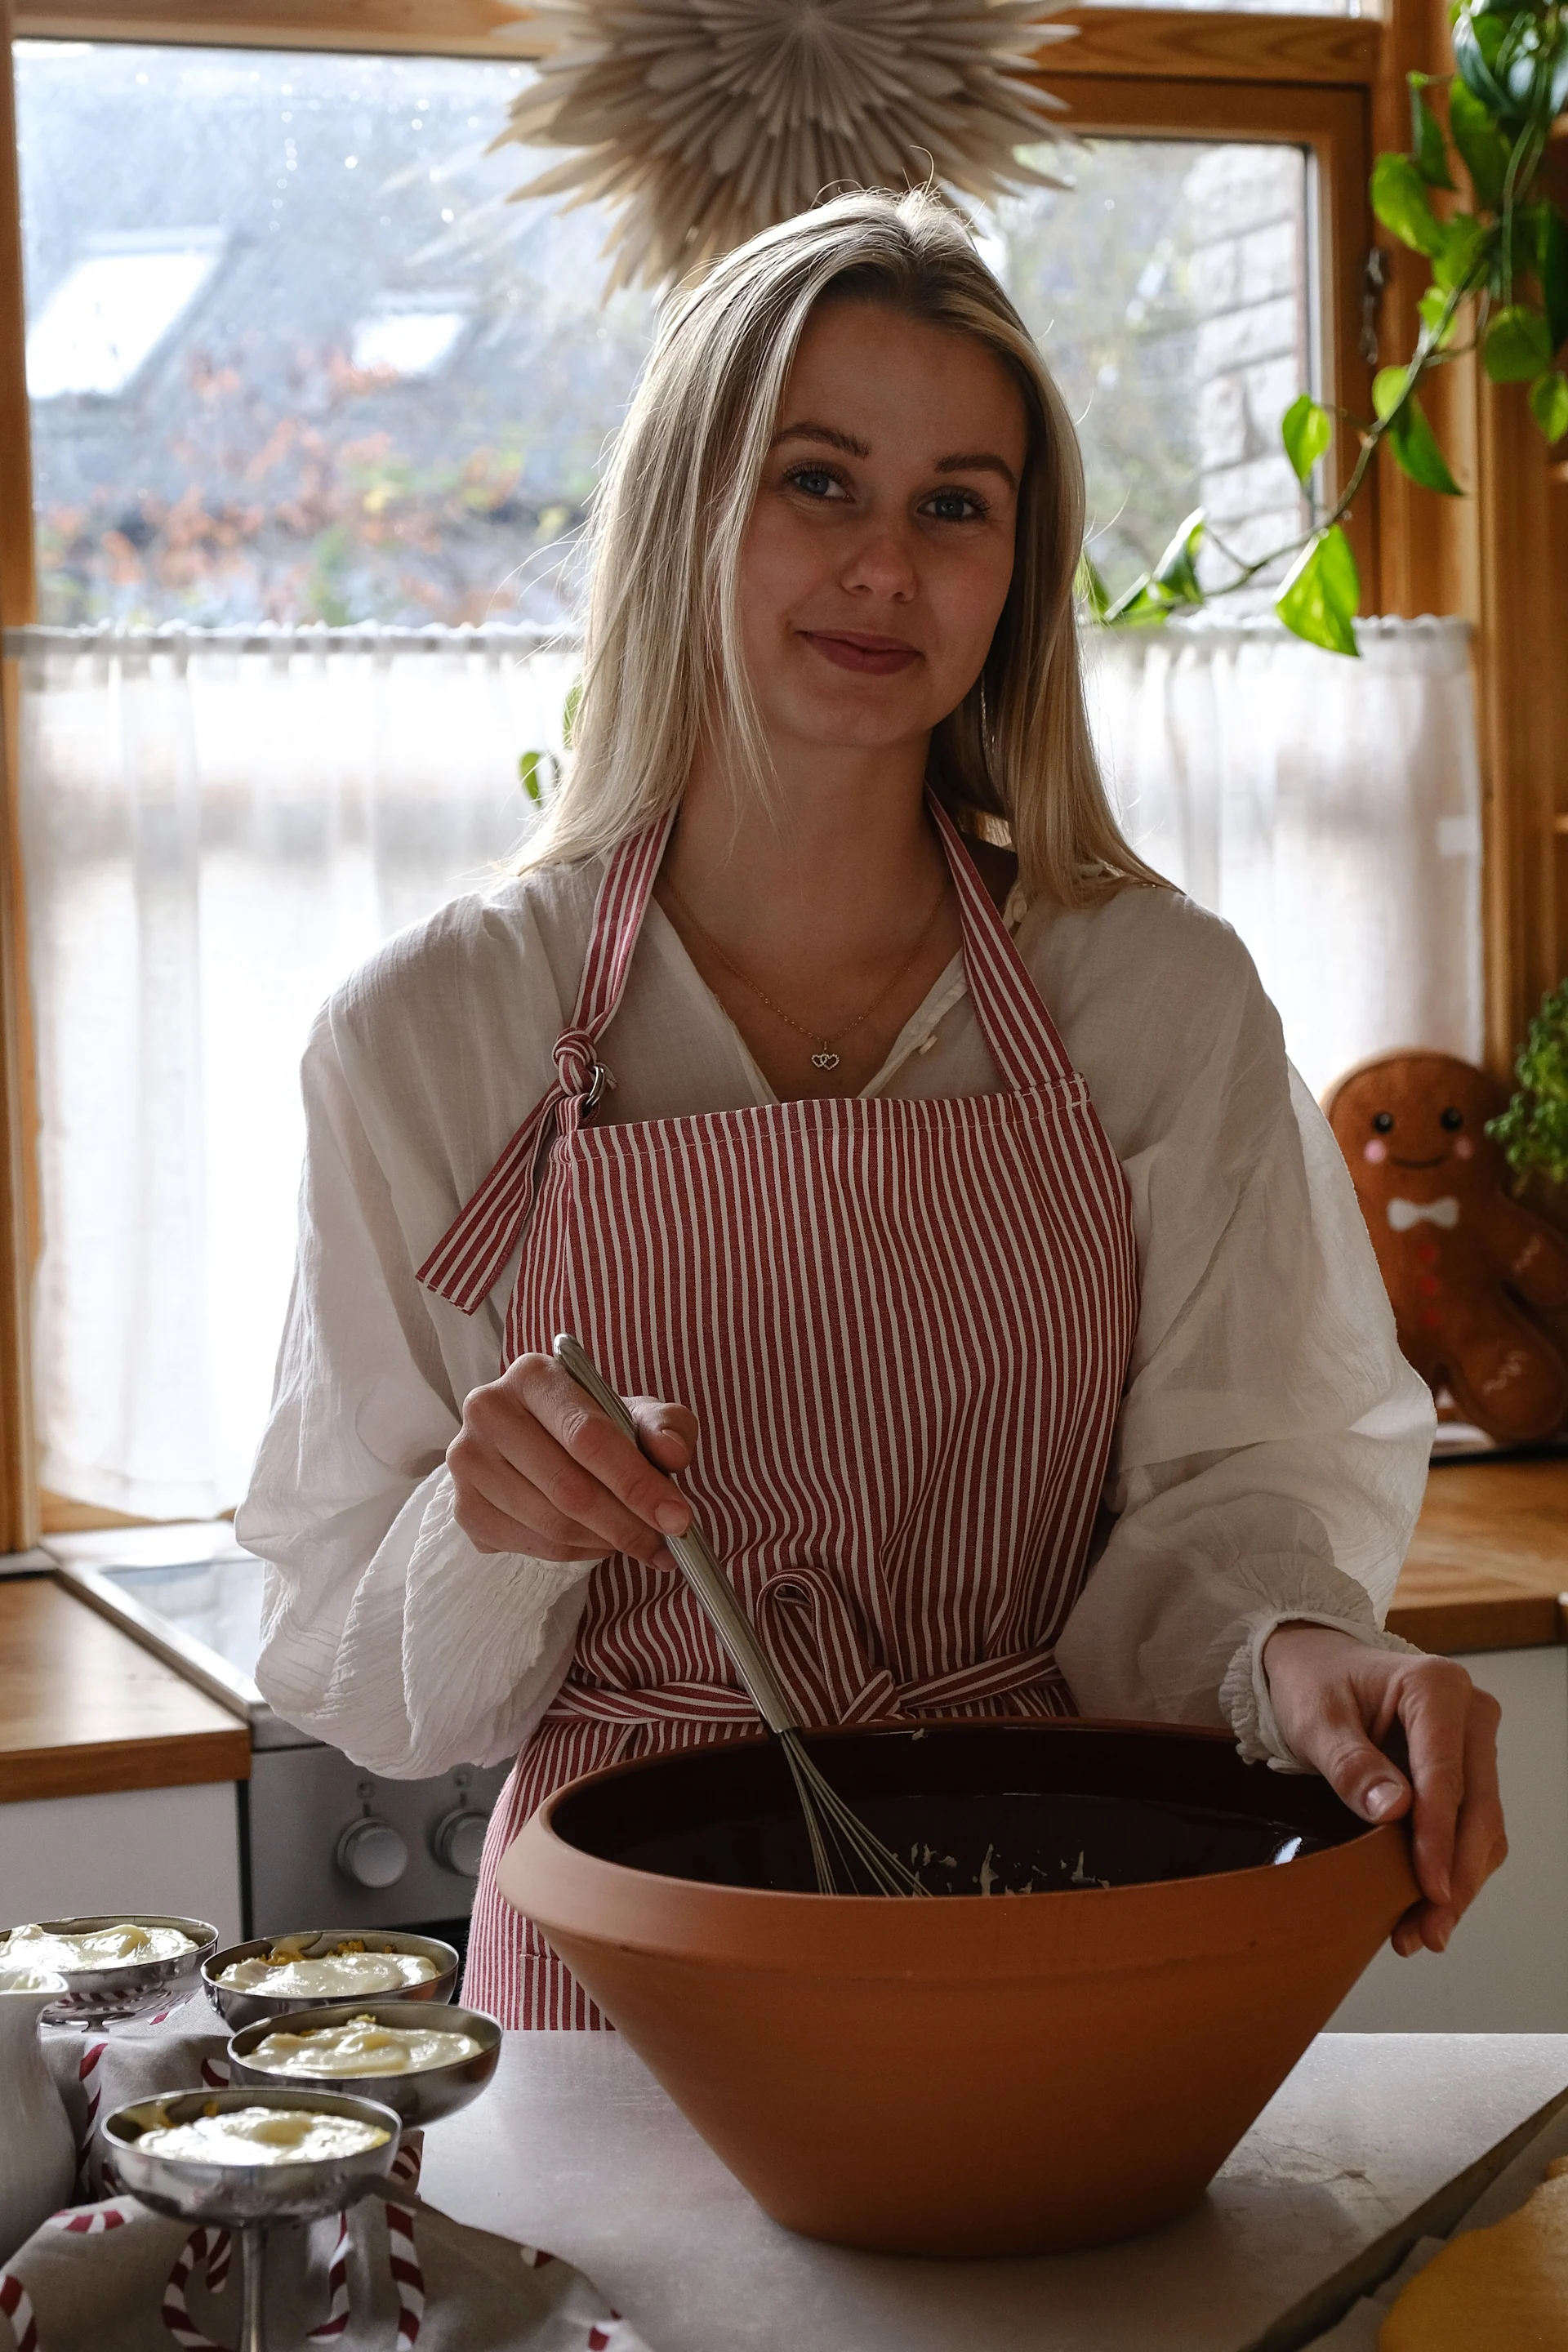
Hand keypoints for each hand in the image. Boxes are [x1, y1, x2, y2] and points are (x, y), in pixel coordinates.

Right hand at [448, 1352, 695, 1566]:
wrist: (540, 1440)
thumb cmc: (595, 1423)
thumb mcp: (637, 1413)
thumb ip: (665, 1427)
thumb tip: (672, 1454)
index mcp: (533, 1376)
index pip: (588, 1437)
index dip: (636, 1483)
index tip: (678, 1518)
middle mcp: (488, 1411)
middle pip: (568, 1488)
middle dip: (628, 1525)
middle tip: (666, 1546)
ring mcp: (468, 1462)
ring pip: (551, 1524)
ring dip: (606, 1543)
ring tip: (640, 1543)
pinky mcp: (465, 1507)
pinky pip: (533, 1546)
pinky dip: (578, 1554)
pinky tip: (600, 1542)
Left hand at [1261, 1624, 1505, 1957]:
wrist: (1313, 1666)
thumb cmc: (1312, 1684)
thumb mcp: (1315, 1719)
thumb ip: (1350, 1764)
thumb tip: (1394, 1810)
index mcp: (1435, 1687)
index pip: (1446, 1776)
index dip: (1439, 1839)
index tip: (1430, 1890)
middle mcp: (1469, 1711)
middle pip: (1477, 1807)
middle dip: (1456, 1875)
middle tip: (1429, 1931)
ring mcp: (1474, 1742)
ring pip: (1483, 1825)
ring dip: (1460, 1882)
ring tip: (1423, 1933)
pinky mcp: (1467, 1769)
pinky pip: (1471, 1826)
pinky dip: (1454, 1867)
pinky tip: (1425, 1906)